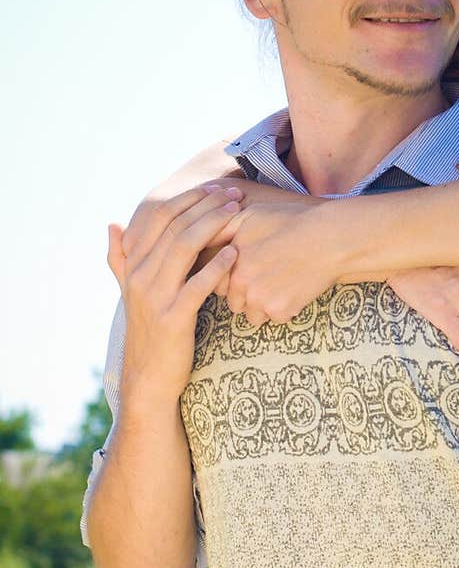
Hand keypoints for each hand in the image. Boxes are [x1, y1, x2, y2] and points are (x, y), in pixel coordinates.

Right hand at [108, 186, 240, 402]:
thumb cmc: (149, 331)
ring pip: (185, 248)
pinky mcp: (174, 318)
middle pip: (175, 227)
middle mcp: (140, 277)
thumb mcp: (129, 293)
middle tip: (234, 194)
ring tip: (237, 213)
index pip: (158, 218)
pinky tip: (235, 253)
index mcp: (132, 266)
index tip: (215, 189)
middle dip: (206, 205)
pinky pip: (198, 284)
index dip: (188, 199)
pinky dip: (218, 265)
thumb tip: (112, 224)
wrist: (149, 378)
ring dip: (213, 225)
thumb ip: (120, 258)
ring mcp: (155, 296)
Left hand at [219, 193, 329, 323]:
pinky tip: (294, 289)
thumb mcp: (249, 216)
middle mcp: (241, 284)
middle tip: (266, 278)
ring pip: (253, 315)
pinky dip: (284, 308)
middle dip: (246, 295)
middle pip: (235, 303)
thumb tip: (199, 234)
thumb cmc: (290, 223)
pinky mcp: (281, 311)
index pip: (217, 284)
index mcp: (230, 262)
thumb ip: (219, 228)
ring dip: (263, 306)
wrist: (328, 239)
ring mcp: (261, 300)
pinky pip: (275, 318)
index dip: (231, 279)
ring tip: (280, 284)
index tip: (246, 271)